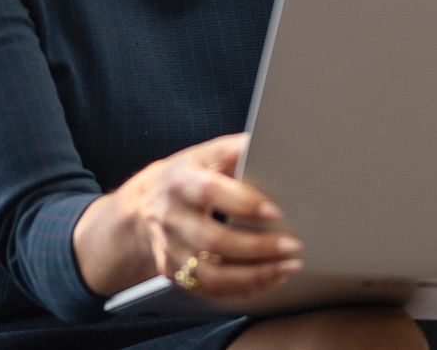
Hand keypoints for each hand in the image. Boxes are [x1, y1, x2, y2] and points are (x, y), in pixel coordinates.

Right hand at [79, 134, 303, 300]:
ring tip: (289, 266)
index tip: (276, 212)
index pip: (210, 192)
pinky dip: (245, 288)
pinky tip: (270, 277)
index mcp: (181, 181)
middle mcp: (172, 218)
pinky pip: (212, 289)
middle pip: (213, 241)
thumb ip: (237, 151)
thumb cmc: (187, 176)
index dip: (243, 203)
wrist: (142, 206)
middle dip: (257, 247)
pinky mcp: (175, 274)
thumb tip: (279, 146)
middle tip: (293, 245)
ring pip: (212, 275)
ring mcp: (171, 250)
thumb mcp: (206, 155)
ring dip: (255, 275)